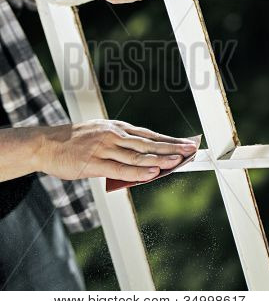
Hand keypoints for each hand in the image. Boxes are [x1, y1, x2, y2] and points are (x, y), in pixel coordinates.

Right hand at [37, 119, 197, 181]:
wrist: (46, 144)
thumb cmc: (74, 143)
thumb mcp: (100, 135)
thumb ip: (120, 146)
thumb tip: (144, 163)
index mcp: (116, 128)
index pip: (148, 134)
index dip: (168, 139)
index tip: (185, 143)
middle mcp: (113, 135)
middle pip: (148, 142)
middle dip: (171, 147)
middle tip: (191, 150)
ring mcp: (104, 148)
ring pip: (138, 155)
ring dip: (160, 159)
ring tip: (178, 161)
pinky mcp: (94, 162)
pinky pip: (121, 168)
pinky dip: (139, 171)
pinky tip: (153, 173)